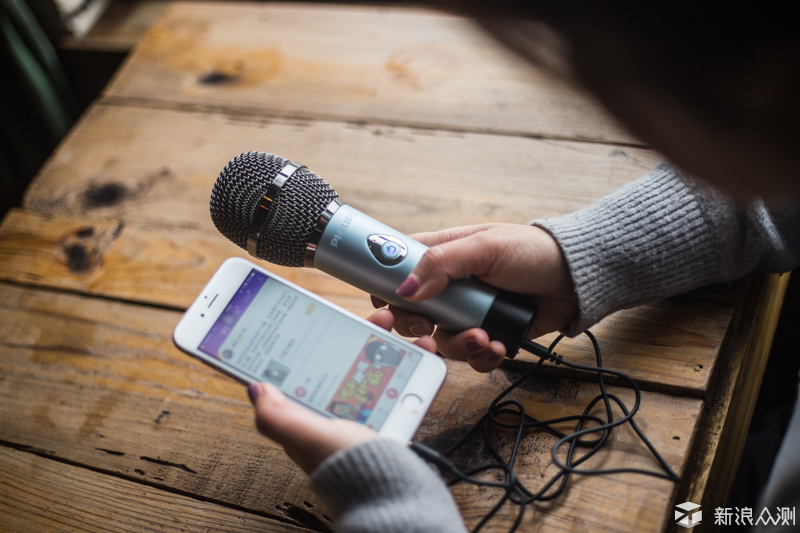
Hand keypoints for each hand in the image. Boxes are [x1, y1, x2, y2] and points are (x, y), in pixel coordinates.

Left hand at [249, 309, 436, 473]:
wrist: (393, 490)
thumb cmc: (347, 466)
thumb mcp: (305, 438)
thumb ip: (277, 416)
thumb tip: (255, 387)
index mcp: (308, 413)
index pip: (306, 366)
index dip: (314, 338)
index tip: (327, 314)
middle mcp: (334, 410)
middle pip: (343, 358)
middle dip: (360, 331)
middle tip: (378, 316)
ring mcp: (364, 411)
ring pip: (373, 364)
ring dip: (387, 341)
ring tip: (400, 327)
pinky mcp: (390, 415)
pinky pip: (397, 380)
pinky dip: (409, 362)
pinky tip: (420, 351)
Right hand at [373, 223, 576, 372]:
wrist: (573, 279)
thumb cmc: (531, 251)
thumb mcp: (485, 247)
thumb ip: (442, 264)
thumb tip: (406, 289)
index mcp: (442, 257)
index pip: (399, 273)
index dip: (389, 291)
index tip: (389, 307)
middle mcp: (450, 288)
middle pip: (412, 315)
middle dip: (418, 328)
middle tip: (429, 330)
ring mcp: (468, 313)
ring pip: (441, 340)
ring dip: (457, 344)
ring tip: (482, 337)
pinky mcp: (488, 334)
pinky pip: (471, 355)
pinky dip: (481, 356)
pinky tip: (497, 345)